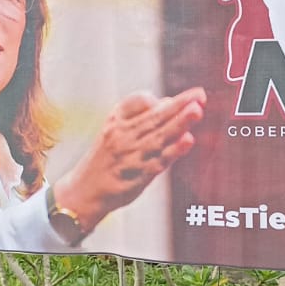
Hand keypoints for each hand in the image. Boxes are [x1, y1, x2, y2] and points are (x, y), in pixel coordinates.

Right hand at [54, 87, 205, 233]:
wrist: (85, 190)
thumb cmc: (106, 157)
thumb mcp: (113, 129)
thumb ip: (140, 115)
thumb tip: (170, 102)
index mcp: (117, 121)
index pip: (136, 101)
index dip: (153, 99)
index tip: (168, 101)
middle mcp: (123, 135)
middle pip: (154, 116)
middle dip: (179, 105)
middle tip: (199, 94)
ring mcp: (132, 155)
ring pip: (160, 135)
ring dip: (180, 123)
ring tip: (197, 110)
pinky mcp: (140, 174)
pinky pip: (160, 160)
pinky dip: (175, 150)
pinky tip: (188, 140)